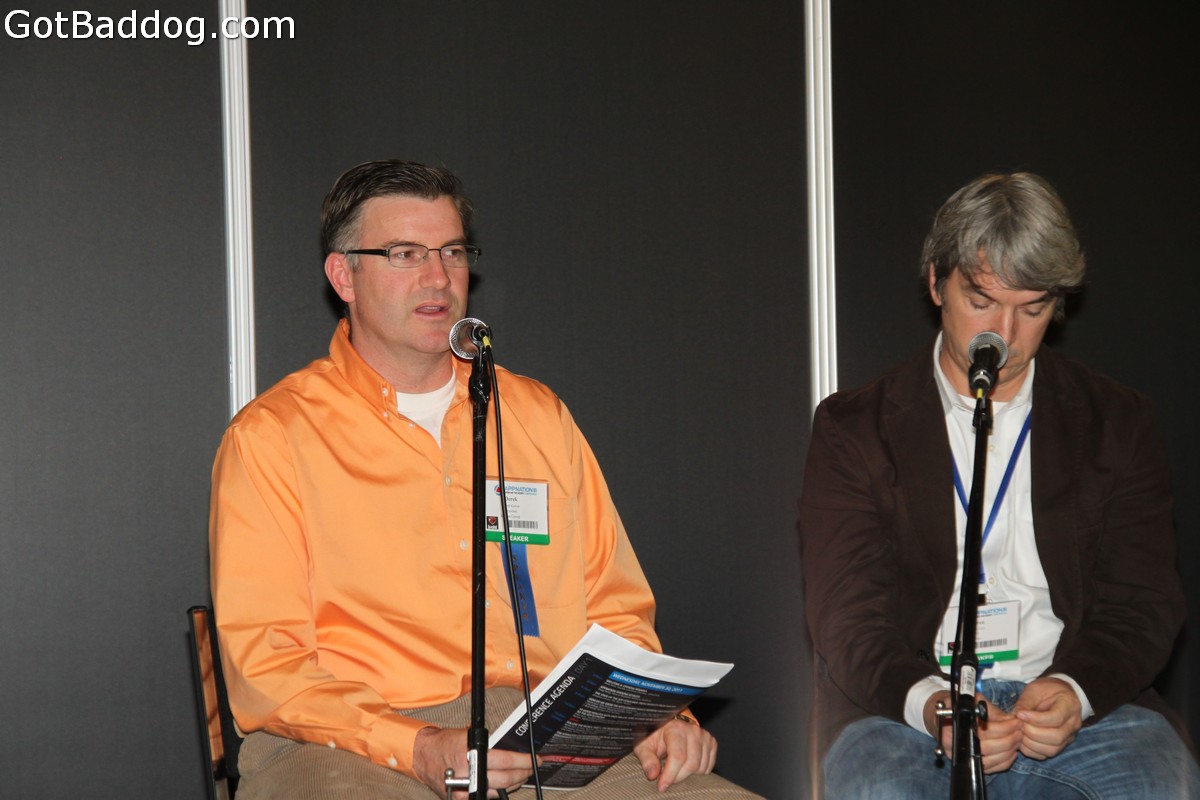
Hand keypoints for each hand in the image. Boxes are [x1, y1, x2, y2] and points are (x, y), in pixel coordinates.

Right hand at [412, 726, 536, 798]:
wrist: (424, 756)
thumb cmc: (445, 743)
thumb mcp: (469, 736)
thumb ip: (489, 743)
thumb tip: (512, 747)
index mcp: (471, 755)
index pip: (506, 762)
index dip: (523, 761)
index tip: (535, 760)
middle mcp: (468, 775)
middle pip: (506, 780)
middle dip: (523, 774)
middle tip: (531, 768)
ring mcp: (465, 790)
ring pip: (498, 792)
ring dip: (513, 784)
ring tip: (521, 776)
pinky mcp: (462, 799)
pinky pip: (486, 798)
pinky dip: (497, 792)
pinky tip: (504, 786)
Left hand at [633, 717, 717, 792]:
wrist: (668, 725)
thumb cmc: (656, 736)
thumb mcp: (645, 746)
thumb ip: (647, 760)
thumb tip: (653, 775)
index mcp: (675, 729)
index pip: (678, 756)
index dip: (670, 775)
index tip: (662, 786)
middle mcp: (693, 730)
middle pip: (692, 764)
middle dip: (678, 777)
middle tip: (667, 779)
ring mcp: (704, 736)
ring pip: (701, 767)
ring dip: (688, 775)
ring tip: (676, 769)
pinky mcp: (711, 742)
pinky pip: (708, 766)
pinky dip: (698, 772)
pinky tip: (687, 766)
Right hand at [924, 690, 1021, 773]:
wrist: (940, 717)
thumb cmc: (957, 706)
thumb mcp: (971, 700)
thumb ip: (990, 709)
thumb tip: (1011, 719)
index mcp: (954, 726)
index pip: (984, 731)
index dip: (1003, 727)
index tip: (1016, 721)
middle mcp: (955, 745)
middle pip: (989, 748)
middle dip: (1009, 739)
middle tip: (1020, 730)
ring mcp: (963, 757)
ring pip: (991, 760)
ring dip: (1009, 750)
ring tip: (1018, 738)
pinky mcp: (971, 765)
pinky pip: (992, 769)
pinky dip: (1005, 761)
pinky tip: (1012, 751)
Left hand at [1013, 677, 1082, 759]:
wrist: (1061, 694)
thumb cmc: (1048, 690)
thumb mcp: (1035, 689)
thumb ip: (1026, 702)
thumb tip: (1015, 716)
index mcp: (1069, 706)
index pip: (1055, 718)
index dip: (1035, 719)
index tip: (1020, 714)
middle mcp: (1072, 725)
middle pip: (1055, 737)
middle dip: (1032, 733)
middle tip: (1019, 725)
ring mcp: (1068, 737)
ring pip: (1052, 749)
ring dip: (1030, 744)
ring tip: (1019, 732)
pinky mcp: (1061, 745)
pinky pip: (1047, 754)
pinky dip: (1032, 751)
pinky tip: (1023, 740)